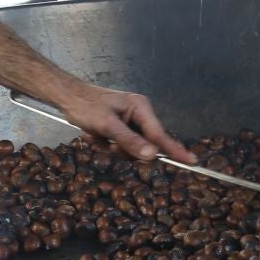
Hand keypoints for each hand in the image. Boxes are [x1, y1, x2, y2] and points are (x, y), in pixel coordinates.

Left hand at [54, 83, 194, 163]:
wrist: (68, 98)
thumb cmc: (86, 106)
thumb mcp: (107, 125)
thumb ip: (129, 141)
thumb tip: (152, 155)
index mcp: (141, 108)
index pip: (161, 134)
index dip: (175, 150)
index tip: (191, 161)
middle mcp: (139, 115)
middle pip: (144, 146)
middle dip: (123, 149)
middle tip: (106, 140)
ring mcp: (130, 123)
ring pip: (130, 150)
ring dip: (111, 148)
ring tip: (96, 134)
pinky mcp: (121, 129)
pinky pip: (119, 148)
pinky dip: (105, 145)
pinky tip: (94, 134)